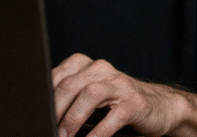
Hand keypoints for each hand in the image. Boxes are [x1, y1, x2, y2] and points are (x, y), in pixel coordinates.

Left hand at [53, 53, 182, 136]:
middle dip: (53, 110)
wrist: (162, 107)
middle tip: (45, 128)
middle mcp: (103, 70)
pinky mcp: (135, 102)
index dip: (42, 96)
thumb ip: (70, 98)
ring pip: (90, 94)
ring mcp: (121, 85)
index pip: (57, 75)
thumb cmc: (119, 104)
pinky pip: (113, 116)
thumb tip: (41, 115)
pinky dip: (98, 132)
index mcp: (88, 66)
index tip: (33, 115)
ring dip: (72, 119)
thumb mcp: (92, 96)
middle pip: (70, 84)